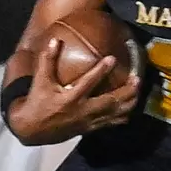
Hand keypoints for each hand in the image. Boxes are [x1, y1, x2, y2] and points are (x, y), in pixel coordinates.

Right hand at [7, 39, 139, 143]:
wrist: (32, 130)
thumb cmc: (37, 103)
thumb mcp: (40, 81)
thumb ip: (48, 60)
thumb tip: (55, 40)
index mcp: (70, 99)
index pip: (88, 83)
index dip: (101, 70)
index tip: (113, 58)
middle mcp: (83, 111)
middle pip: (111, 102)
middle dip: (127, 91)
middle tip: (138, 79)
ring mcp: (89, 122)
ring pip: (115, 115)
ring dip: (129, 103)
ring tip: (138, 91)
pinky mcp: (90, 129)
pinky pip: (111, 123)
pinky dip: (123, 115)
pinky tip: (130, 107)